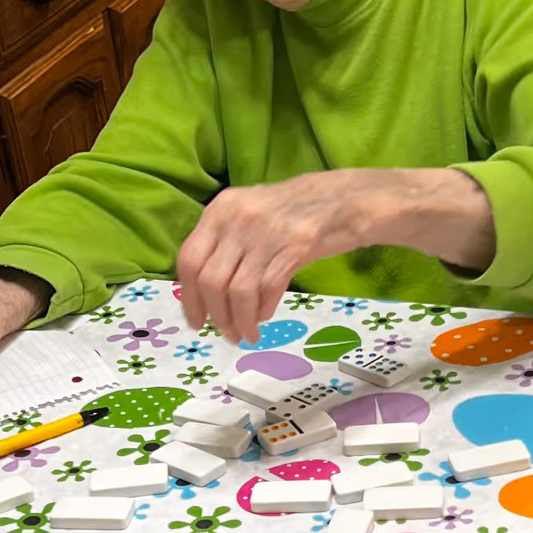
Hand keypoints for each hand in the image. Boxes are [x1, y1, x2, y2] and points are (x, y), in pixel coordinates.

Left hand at [176, 170, 391, 342]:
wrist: (343, 199)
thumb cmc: (293, 211)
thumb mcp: (248, 214)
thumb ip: (223, 243)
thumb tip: (202, 290)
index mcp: (220, 209)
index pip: (189, 260)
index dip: (189, 297)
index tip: (196, 321)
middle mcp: (238, 218)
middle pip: (211, 280)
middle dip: (216, 315)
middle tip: (226, 333)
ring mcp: (266, 231)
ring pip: (238, 291)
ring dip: (240, 320)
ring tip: (246, 333)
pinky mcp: (295, 246)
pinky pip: (267, 288)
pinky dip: (262, 310)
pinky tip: (264, 317)